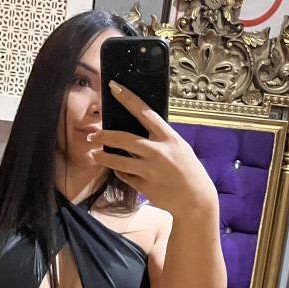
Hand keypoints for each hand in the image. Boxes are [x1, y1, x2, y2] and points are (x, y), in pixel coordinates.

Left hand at [89, 82, 218, 218]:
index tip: (113, 88)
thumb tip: (139, 129)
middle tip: (92, 135)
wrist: (196, 200)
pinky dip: (119, 172)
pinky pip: (125, 176)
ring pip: (118, 161)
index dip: (127, 98)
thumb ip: (160, 139)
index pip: (144, 112)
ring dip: (103, 157)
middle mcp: (158, 152)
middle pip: (123, 138)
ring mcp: (150, 170)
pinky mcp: (144, 186)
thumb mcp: (179, 148)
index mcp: (168, 138)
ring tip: (95, 154)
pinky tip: (118, 170)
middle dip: (103, 135)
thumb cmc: (188, 171)